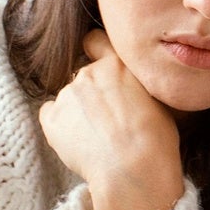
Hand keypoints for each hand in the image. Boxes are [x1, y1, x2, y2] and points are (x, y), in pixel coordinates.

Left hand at [37, 30, 183, 209]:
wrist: (133, 168)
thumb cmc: (155, 139)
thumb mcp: (158, 100)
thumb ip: (136, 86)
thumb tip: (132, 94)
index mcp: (116, 64)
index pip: (96, 41)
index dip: (96, 52)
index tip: (101, 69)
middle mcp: (88, 73)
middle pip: (85, 78)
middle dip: (93, 94)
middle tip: (109, 120)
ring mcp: (67, 96)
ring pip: (70, 99)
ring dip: (79, 112)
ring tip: (97, 138)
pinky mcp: (51, 120)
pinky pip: (51, 115)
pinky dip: (61, 125)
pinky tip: (79, 141)